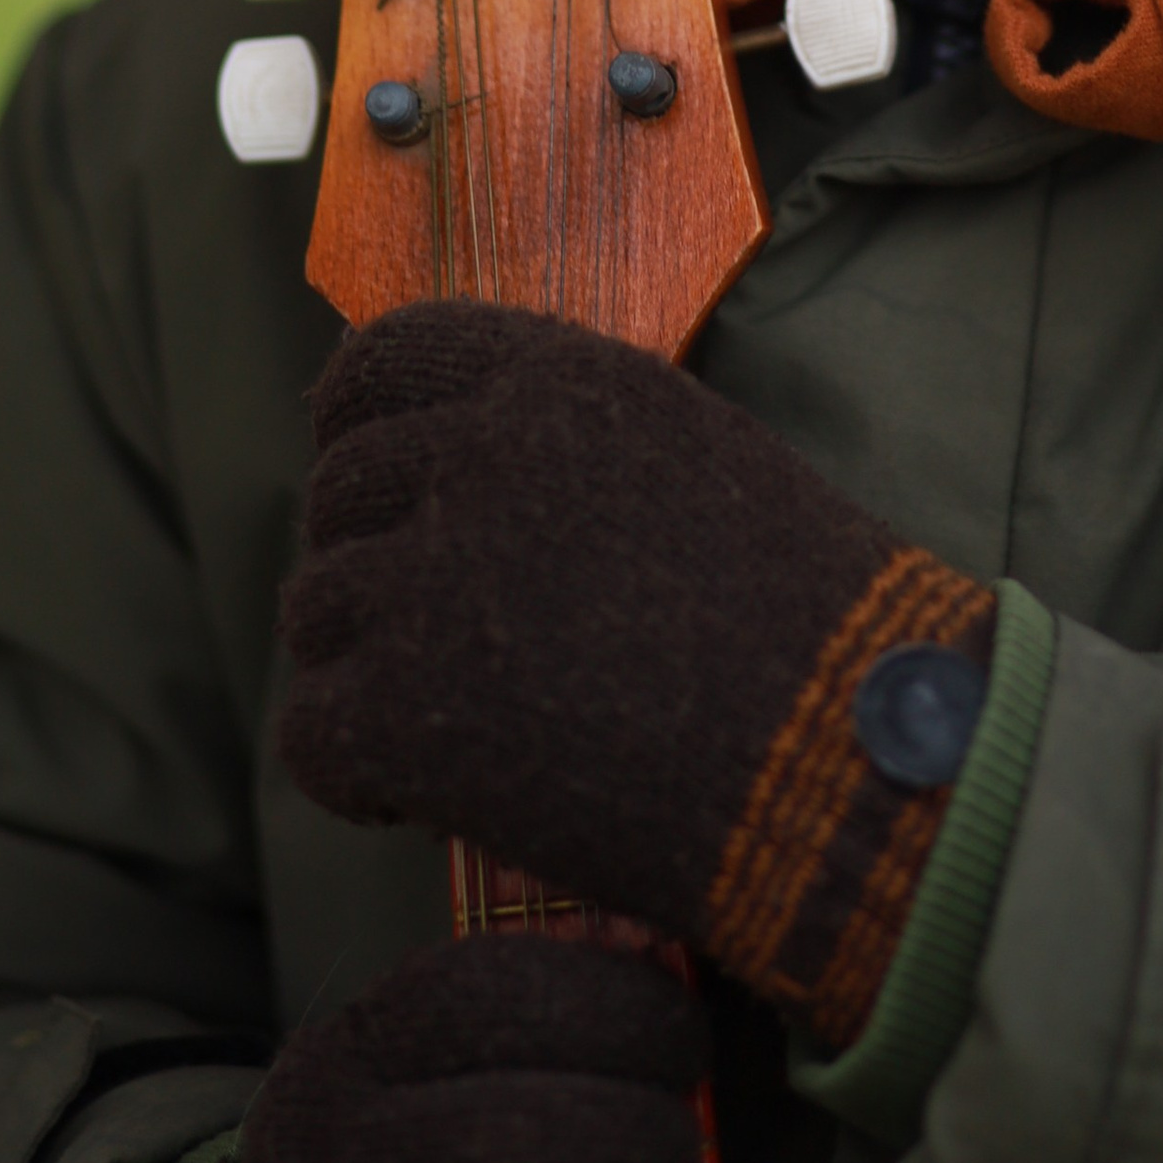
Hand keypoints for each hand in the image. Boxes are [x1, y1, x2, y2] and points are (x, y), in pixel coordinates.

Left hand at [280, 299, 993, 1044]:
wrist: (852, 758)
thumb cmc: (800, 621)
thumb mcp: (688, 455)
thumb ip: (562, 435)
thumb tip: (445, 451)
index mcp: (553, 378)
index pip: (379, 363)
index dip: (359, 432)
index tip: (381, 495)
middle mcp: (478, 454)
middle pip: (338, 494)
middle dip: (373, 569)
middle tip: (443, 646)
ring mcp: (433, 580)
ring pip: (315, 615)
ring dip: (366, 674)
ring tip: (458, 728)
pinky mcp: (408, 711)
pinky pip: (311, 735)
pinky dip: (355, 778)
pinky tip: (426, 799)